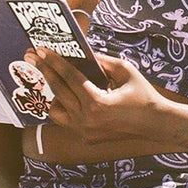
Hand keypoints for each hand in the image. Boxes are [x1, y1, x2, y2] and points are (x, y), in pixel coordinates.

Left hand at [28, 48, 171, 160]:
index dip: (54, 61)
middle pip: (58, 90)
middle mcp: (87, 120)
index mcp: (97, 103)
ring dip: (54, 93)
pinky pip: (66, 121)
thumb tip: (82, 52)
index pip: (69, 77)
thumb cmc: (142, 94)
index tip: (41, 49)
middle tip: (32, 56)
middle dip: (45, 70)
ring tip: (57, 80)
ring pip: (56, 110)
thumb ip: (102, 60)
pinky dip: (64, 108)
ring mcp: (84, 132)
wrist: (155, 124)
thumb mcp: (125, 70)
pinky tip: (68, 97)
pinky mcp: (86, 138)